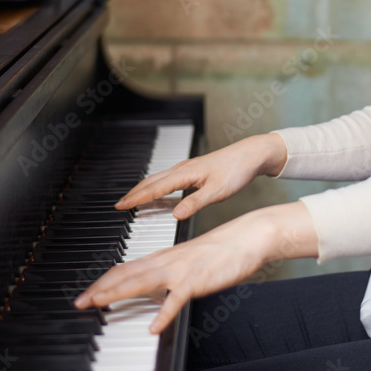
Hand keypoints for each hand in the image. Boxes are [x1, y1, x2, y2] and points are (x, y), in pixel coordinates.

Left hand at [73, 202, 316, 332]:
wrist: (246, 237)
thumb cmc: (220, 252)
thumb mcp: (188, 263)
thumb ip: (169, 275)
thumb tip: (154, 289)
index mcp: (163, 258)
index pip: (125, 268)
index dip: (103, 281)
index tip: (87, 294)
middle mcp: (166, 261)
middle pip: (126, 274)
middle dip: (100, 288)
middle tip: (79, 302)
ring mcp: (180, 270)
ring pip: (142, 281)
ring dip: (118, 293)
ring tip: (99, 304)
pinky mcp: (197, 280)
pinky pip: (177, 299)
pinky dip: (164, 313)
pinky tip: (154, 328)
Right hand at [116, 133, 287, 220]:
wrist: (250, 155)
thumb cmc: (236, 171)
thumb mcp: (217, 192)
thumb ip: (195, 203)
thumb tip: (175, 215)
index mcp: (185, 174)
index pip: (154, 188)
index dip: (136, 198)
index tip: (121, 206)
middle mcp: (183, 169)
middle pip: (151, 181)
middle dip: (134, 193)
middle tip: (119, 205)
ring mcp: (187, 169)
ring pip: (159, 179)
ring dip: (143, 189)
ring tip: (132, 199)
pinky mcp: (193, 170)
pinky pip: (168, 179)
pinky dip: (156, 186)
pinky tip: (158, 193)